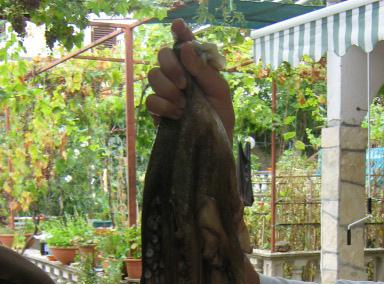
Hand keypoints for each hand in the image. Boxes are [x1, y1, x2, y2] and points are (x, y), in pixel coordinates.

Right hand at [146, 19, 234, 140]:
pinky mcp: (159, 112)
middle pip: (162, 55)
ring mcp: (166, 93)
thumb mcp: (220, 93)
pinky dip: (163, 106)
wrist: (215, 146)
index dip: (180, 32)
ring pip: (153, 76)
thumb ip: (205, 71)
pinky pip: (151, 100)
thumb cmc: (221, 118)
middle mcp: (178, 76)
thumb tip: (186, 49)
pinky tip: (177, 114)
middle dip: (171, 66)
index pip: (185, 44)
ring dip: (168, 89)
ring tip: (183, 105)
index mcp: (195, 68)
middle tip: (183, 84)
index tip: (178, 25)